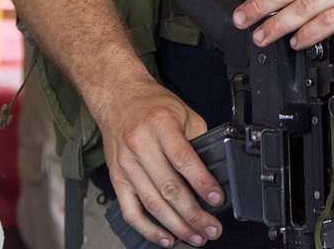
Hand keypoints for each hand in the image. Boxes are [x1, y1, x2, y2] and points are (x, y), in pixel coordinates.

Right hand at [96, 76, 225, 246]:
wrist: (119, 98)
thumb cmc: (153, 105)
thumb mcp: (183, 112)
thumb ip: (198, 138)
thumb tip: (212, 170)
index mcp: (161, 125)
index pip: (183, 159)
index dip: (201, 182)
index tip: (216, 199)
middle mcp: (141, 145)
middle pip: (169, 188)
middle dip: (193, 214)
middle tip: (211, 228)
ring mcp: (126, 165)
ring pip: (152, 204)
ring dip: (176, 226)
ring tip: (195, 236)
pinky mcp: (117, 178)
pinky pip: (131, 211)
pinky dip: (149, 229)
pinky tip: (166, 238)